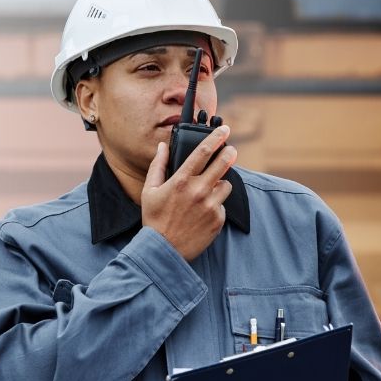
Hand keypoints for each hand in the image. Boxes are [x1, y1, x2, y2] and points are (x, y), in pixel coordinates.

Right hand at [141, 125, 237, 260]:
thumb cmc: (154, 220)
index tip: (224, 130)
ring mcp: (210, 206)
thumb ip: (158, 166)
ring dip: (219, 185)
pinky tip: (202, 213)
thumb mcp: (149, 191)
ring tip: (207, 192)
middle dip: (229, 153)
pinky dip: (215, 206)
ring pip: (226, 185)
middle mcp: (198, 191)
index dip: (216, 137)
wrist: (164, 250)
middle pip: (223, 163)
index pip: (203, 152)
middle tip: (231, 150)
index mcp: (181, 181)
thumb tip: (163, 146)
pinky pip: (222, 205)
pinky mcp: (218, 220)